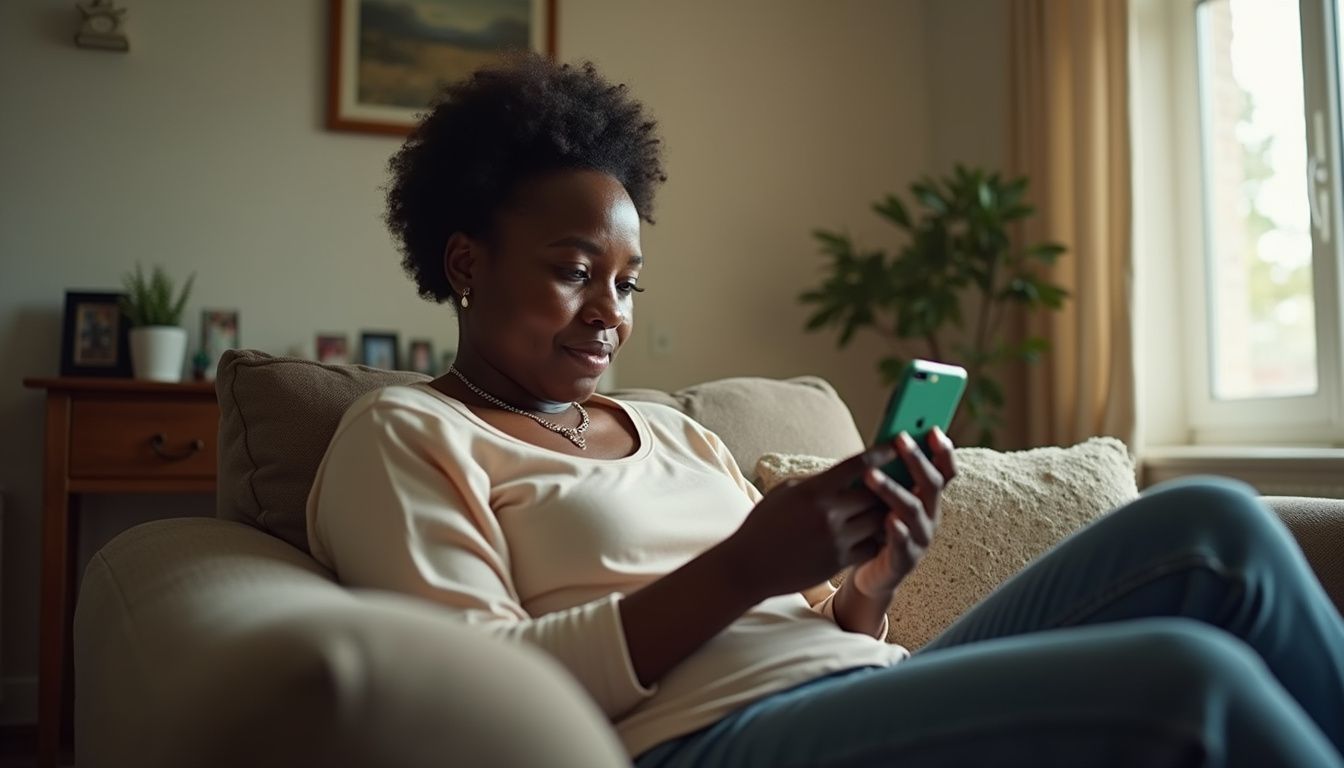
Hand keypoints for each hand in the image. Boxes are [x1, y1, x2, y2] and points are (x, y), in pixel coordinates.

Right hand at [723, 441, 905, 601]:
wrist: (748, 566)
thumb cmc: (764, 524)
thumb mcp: (786, 492)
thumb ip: (818, 481)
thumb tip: (847, 471)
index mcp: (813, 490)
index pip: (857, 465)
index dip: (881, 453)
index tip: (896, 445)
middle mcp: (827, 513)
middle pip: (875, 493)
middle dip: (887, 486)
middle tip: (902, 478)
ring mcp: (835, 539)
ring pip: (878, 520)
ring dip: (885, 513)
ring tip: (893, 505)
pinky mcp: (839, 561)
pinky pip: (871, 546)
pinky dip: (876, 538)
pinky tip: (876, 533)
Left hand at [849, 426, 956, 597]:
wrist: (872, 573)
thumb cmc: (876, 526)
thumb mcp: (884, 498)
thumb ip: (892, 473)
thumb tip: (888, 435)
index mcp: (928, 498)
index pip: (944, 471)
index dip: (943, 451)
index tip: (934, 429)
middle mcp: (930, 516)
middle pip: (931, 485)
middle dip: (917, 460)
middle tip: (901, 439)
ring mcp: (920, 539)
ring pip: (912, 511)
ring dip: (893, 490)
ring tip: (871, 475)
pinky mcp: (904, 561)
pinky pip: (903, 544)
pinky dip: (897, 531)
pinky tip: (888, 519)